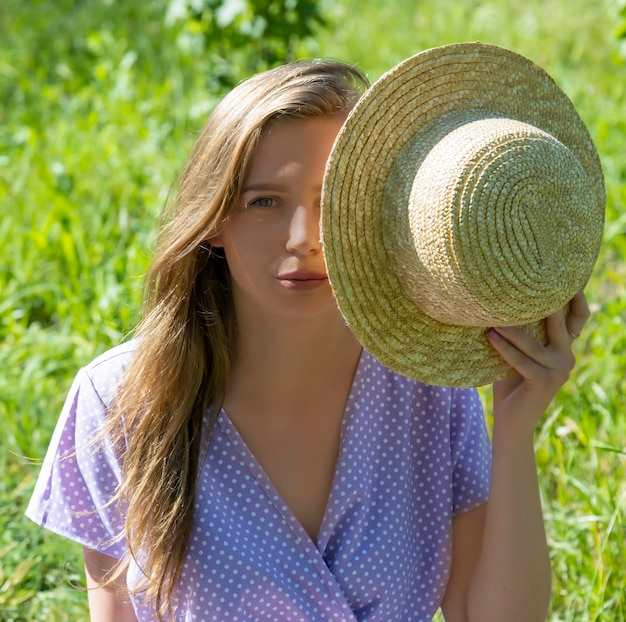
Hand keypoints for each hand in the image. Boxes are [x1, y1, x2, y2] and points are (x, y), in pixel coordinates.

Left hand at [487, 290, 589, 437]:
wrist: (511, 421)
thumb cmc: (509, 383)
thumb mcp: (517, 354)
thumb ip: (521, 333)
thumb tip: (501, 303)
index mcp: (563, 347)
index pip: (577, 317)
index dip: (575, 296)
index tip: (566, 275)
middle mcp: (566, 356)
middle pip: (559, 322)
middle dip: (547, 301)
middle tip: (528, 282)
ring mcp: (558, 370)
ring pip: (533, 343)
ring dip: (511, 329)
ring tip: (491, 317)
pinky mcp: (544, 382)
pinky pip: (521, 361)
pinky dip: (504, 349)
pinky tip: (489, 337)